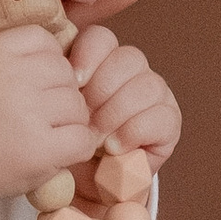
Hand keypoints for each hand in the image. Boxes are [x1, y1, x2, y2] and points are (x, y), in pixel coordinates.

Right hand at [0, 24, 93, 205]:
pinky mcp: (41, 148)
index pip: (44, 40)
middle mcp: (16, 77)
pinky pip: (82, 139)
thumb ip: (3, 58)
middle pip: (66, 74)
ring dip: (69, 123)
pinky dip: (76, 148)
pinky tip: (57, 154)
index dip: (47, 62)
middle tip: (40, 117)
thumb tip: (49, 56)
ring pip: (78, 107)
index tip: (37, 82)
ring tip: (45, 136)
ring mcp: (30, 112)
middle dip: (59, 95)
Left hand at [67, 27, 180, 170]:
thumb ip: (57, 88)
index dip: (89, 55)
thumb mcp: (57, 113)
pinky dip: (133, 132)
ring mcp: (155, 94)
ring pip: (147, 84)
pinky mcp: (169, 121)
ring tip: (97, 137)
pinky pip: (160, 116)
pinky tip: (114, 147)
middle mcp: (133, 71)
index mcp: (103, 60)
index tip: (74, 81)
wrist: (89, 181)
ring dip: (117, 113)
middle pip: (128, 58)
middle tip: (84, 118)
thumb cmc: (69, 142)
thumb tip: (51, 71)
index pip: (102, 38)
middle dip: (102, 90)